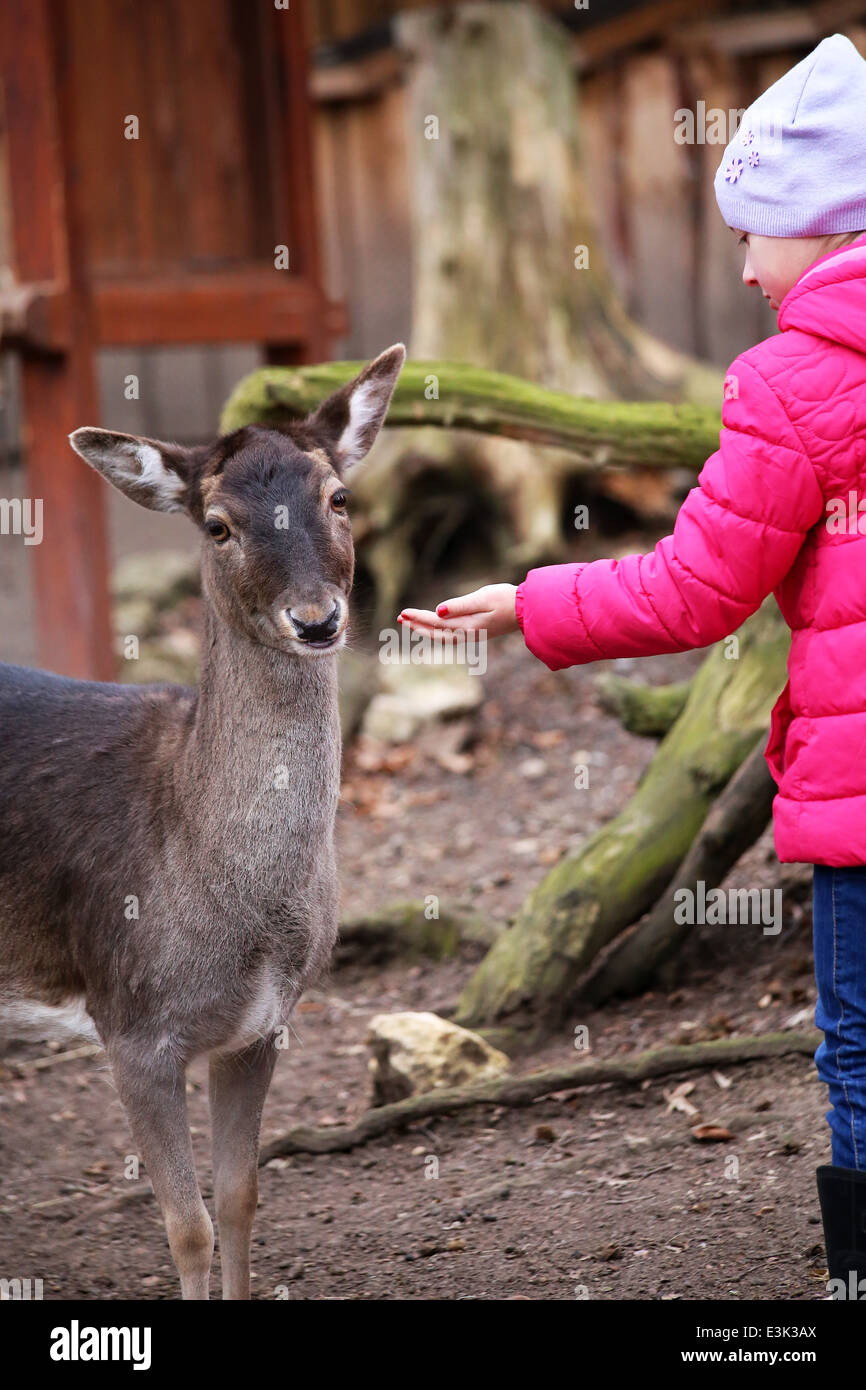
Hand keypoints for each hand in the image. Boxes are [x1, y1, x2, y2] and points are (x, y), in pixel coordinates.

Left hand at [398, 583, 517, 639]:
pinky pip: (450, 636)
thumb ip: (459, 606)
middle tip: (400, 618)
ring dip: (425, 629)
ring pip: (442, 636)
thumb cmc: (506, 600)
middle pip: (435, 633)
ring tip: (410, 622)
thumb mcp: (482, 598)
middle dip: (417, 625)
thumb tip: (438, 612)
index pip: (436, 622)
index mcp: (466, 625)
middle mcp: (467, 633)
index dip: (418, 617)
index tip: (403, 612)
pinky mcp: (477, 632)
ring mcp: (472, 634)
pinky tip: (434, 627)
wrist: (528, 610)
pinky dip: (438, 632)